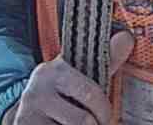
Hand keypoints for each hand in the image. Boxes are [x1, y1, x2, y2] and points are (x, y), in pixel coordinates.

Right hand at [6, 31, 134, 123]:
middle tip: (96, 123)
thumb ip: (105, 60)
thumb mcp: (79, 76)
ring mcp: (29, 113)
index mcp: (54, 70)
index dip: (103, 110)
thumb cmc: (61, 95)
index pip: (91, 93)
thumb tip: (127, 37)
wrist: (26, 114)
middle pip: (84, 120)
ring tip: (74, 124)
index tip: (105, 116)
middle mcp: (38, 90)